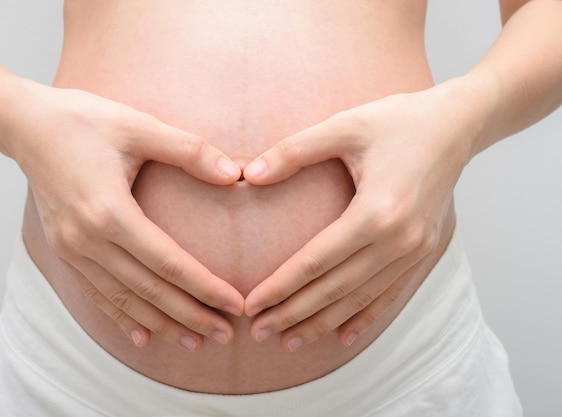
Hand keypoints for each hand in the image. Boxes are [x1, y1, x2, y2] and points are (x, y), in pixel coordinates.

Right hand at [2, 80, 243, 350]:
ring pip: (122, 299)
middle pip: (148, 290)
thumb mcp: (138, 126)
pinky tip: (141, 336)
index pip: (168, 262)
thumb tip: (234, 173)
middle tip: (224, 334)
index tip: (235, 305)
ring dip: (160, 323)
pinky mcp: (63, 250)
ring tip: (193, 341)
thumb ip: (188, 150)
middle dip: (189, 315)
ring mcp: (71, 249)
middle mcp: (87, 239)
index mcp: (109, 211)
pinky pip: (96, 293)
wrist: (24, 124)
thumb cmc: (84, 121)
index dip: (204, 287)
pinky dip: (120, 317)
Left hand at [243, 81, 475, 350]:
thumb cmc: (398, 121)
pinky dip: (365, 317)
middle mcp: (399, 240)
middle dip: (293, 313)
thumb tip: (249, 175)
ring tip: (290, 340)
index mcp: (377, 211)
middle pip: (336, 289)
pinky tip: (343, 336)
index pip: (316, 261)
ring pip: (361, 299)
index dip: (280, 286)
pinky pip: (391, 294)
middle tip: (258, 332)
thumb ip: (294, 151)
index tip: (250, 305)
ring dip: (323, 322)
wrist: (457, 124)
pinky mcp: (425, 251)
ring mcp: (416, 250)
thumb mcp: (344, 126)